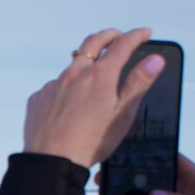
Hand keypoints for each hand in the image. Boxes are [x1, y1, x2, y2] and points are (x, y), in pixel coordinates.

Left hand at [23, 28, 165, 165]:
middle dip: (110, 35)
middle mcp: (74, 74)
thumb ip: (138, 83)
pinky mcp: (39, 98)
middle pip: (93, 42)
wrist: (52, 161)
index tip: (145, 33)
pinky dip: (66, 88)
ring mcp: (54, 85)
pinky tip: (70, 105)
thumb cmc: (91, 142)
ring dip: (85, 64)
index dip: (136, 36)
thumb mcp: (123, 113)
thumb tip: (155, 60)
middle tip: (119, 37)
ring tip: (94, 77)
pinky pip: (55, 86)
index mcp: (99, 76)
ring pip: (72, 66)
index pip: (122, 45)